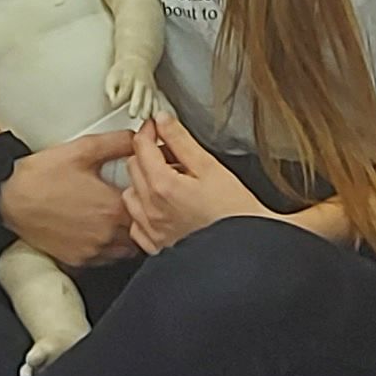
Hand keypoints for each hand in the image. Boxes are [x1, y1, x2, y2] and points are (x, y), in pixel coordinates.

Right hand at [0, 129, 140, 267]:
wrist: (10, 199)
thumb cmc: (42, 175)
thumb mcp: (82, 149)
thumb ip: (117, 143)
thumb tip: (139, 137)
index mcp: (113, 208)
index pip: (150, 209)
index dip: (152, 198)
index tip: (148, 190)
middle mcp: (107, 235)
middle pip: (141, 233)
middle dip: (142, 219)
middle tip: (136, 204)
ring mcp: (93, 251)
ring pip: (126, 250)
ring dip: (127, 236)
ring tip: (118, 218)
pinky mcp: (78, 261)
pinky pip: (105, 260)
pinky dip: (108, 249)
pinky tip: (99, 232)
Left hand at [123, 108, 281, 249]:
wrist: (245, 255)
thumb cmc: (236, 216)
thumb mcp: (211, 168)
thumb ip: (183, 141)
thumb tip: (164, 120)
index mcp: (163, 186)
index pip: (141, 146)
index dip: (148, 130)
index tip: (156, 126)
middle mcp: (151, 209)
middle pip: (133, 167)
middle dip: (147, 154)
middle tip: (170, 152)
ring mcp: (152, 230)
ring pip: (130, 196)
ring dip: (142, 183)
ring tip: (167, 181)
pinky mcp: (156, 248)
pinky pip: (136, 225)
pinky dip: (143, 212)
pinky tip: (162, 209)